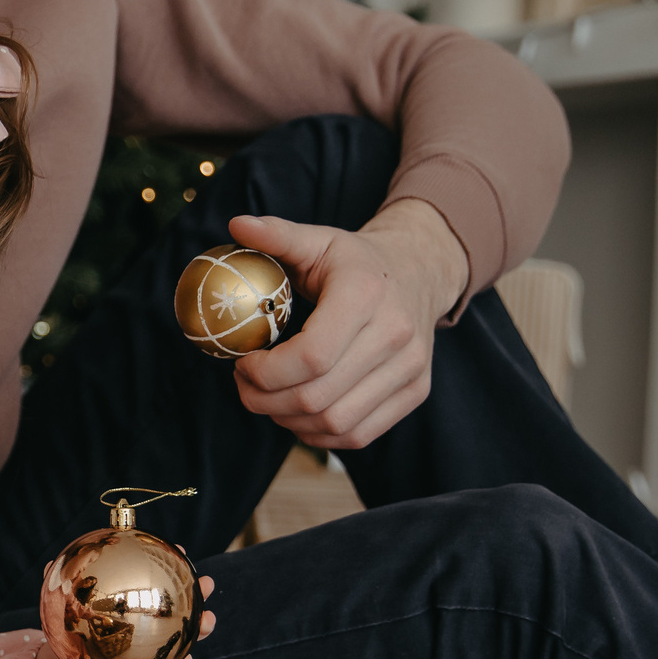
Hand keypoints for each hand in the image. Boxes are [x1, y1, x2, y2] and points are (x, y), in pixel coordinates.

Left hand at [29, 576, 217, 658]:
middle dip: (199, 590)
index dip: (171, 559)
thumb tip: (49, 565)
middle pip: (181, 598)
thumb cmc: (73, 628)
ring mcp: (155, 638)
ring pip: (186, 631)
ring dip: (201, 626)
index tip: (179, 549)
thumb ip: (61, 586)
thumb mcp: (65, 607)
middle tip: (208, 583)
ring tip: (208, 623)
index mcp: (134, 594)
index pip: (155, 571)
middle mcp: (150, 614)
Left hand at [230, 197, 468, 449]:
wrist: (421, 271)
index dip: (266, 372)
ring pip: (336, 422)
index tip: (242, 363)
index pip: (312, 357)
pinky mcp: (417, 392)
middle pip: (318, 397)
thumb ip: (278, 235)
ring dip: (288, 420)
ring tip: (268, 399)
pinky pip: (359, 434)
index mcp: (366, 295)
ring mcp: (411, 368)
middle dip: (266, 400)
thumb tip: (237, 224)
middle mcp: (396, 334)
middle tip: (245, 386)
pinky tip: (299, 414)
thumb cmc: (357, 260)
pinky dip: (320, 434)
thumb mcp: (319, 239)